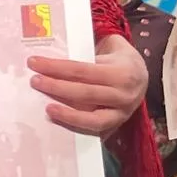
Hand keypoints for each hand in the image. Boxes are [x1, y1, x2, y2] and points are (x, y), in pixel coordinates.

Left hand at [27, 33, 146, 137]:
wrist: (143, 76)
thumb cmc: (118, 59)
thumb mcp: (110, 47)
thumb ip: (86, 48)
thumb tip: (50, 45)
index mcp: (121, 71)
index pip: (82, 70)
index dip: (56, 67)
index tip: (33, 62)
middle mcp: (124, 94)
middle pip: (85, 93)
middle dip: (56, 88)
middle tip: (34, 81)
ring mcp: (123, 113)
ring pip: (93, 118)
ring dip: (67, 114)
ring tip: (47, 108)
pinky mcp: (118, 125)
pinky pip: (97, 130)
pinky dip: (78, 128)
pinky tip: (61, 123)